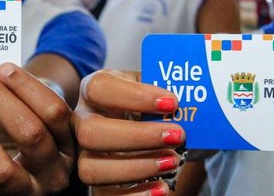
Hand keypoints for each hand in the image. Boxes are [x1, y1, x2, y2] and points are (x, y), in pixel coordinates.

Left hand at [0, 63, 74, 194]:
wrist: (32, 179)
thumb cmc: (30, 138)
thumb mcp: (32, 116)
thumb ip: (8, 97)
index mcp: (70, 144)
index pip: (54, 111)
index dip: (27, 87)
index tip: (4, 69)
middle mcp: (56, 172)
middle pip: (31, 134)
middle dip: (1, 101)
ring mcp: (31, 193)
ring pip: (1, 170)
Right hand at [73, 70, 185, 195]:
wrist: (144, 129)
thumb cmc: (147, 105)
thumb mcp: (152, 89)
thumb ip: (164, 89)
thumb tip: (190, 97)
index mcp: (95, 91)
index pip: (100, 88)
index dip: (134, 96)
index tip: (172, 102)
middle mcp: (83, 121)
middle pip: (91, 132)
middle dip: (138, 136)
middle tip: (177, 135)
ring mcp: (85, 155)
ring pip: (91, 168)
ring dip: (136, 167)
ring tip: (173, 162)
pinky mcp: (96, 184)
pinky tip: (162, 188)